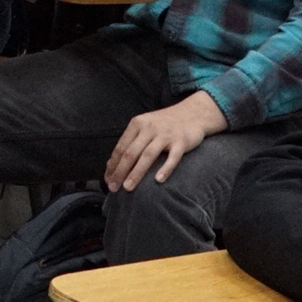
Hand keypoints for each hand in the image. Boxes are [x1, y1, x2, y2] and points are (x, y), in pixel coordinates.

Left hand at [104, 92, 225, 192]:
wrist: (193, 113)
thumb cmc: (165, 124)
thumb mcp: (145, 127)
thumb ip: (130, 143)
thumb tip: (111, 164)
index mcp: (137, 124)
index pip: (121, 147)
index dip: (112, 165)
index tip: (108, 180)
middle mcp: (150, 128)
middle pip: (131, 152)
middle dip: (120, 171)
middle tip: (114, 188)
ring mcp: (166, 134)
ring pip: (148, 155)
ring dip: (136, 173)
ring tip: (128, 188)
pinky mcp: (181, 141)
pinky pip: (172, 157)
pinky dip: (165, 168)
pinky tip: (158, 180)